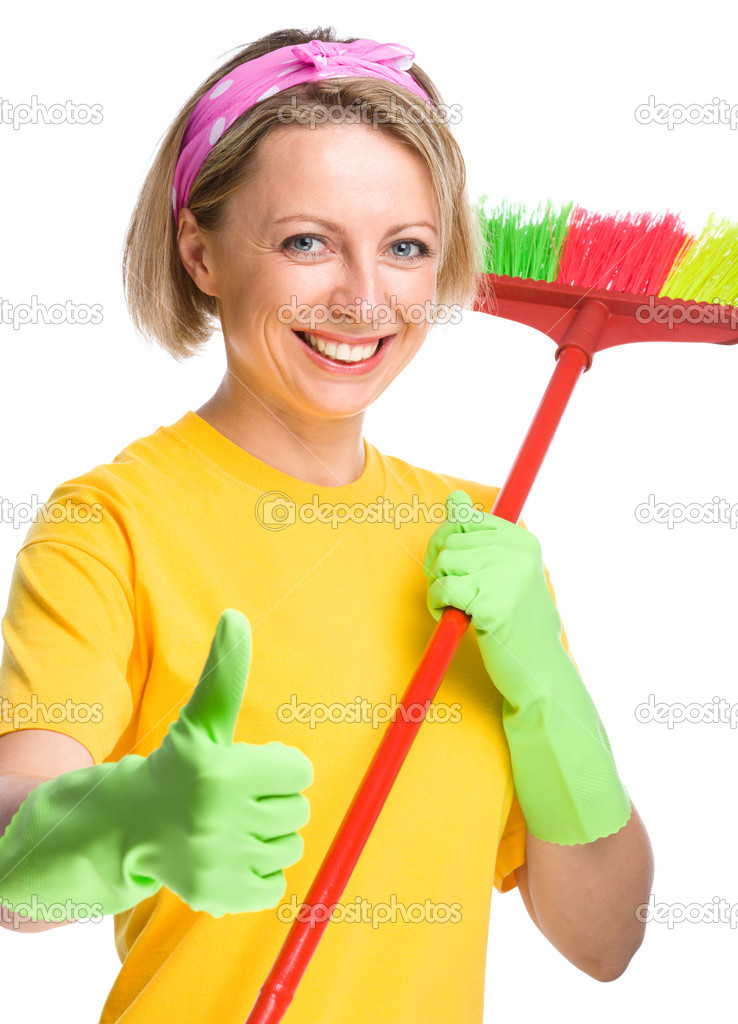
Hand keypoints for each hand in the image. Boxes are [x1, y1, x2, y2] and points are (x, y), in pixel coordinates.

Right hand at [0, 610, 312, 918]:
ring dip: (271, 835)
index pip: (298, 769)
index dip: (279, 765)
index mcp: (221, 771)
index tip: (248, 767)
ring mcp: (218, 862)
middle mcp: (218, 819)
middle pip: (297, 809)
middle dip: (275, 799)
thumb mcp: (202, 720)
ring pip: (290, 846)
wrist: (130, 827)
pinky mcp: (218, 897)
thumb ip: (225, 673)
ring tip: (235, 825)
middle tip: (239, 797)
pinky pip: (275, 885)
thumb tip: (236, 616)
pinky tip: (231, 855)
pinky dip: (260, 872)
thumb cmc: (178, 765)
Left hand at [423, 489, 563, 701]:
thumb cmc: (517, 623)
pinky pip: (442, 589)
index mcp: (522, 540)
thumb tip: (454, 497)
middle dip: (439, 567)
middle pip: (449, 539)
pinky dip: (437, 605)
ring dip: (438, 587)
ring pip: (443, 562)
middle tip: (451, 593)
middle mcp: (517, 552)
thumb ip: (480, 535)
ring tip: (456, 607)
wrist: (539, 671)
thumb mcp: (503, 572)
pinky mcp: (491, 603)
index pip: (464, 518)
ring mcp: (506, 576)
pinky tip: (455, 618)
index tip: (451, 568)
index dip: (446, 543)